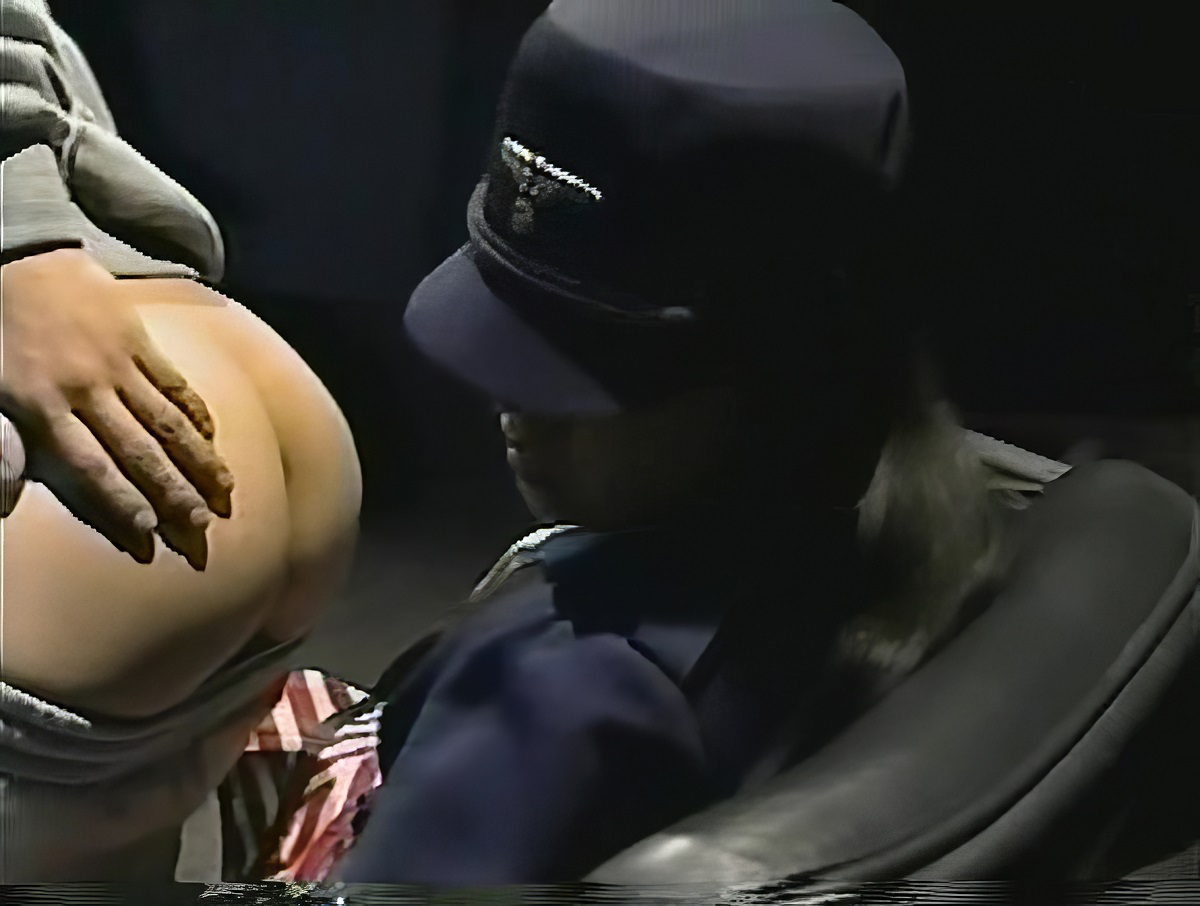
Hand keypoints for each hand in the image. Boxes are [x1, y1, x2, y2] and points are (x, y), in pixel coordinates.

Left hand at [0, 248, 232, 566]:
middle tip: (202, 526)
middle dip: (173, 492)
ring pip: (166, 422)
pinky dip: (195, 412)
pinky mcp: (137, 339)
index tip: (150, 533)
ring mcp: (117, 364)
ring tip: (225, 492)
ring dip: (198, 460)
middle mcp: (86, 391)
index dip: (121, 500)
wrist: (14, 252)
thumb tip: (7, 495)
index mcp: (41, 406)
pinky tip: (213, 438)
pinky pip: (173, 383)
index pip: (89, 465)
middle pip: (139, 450)